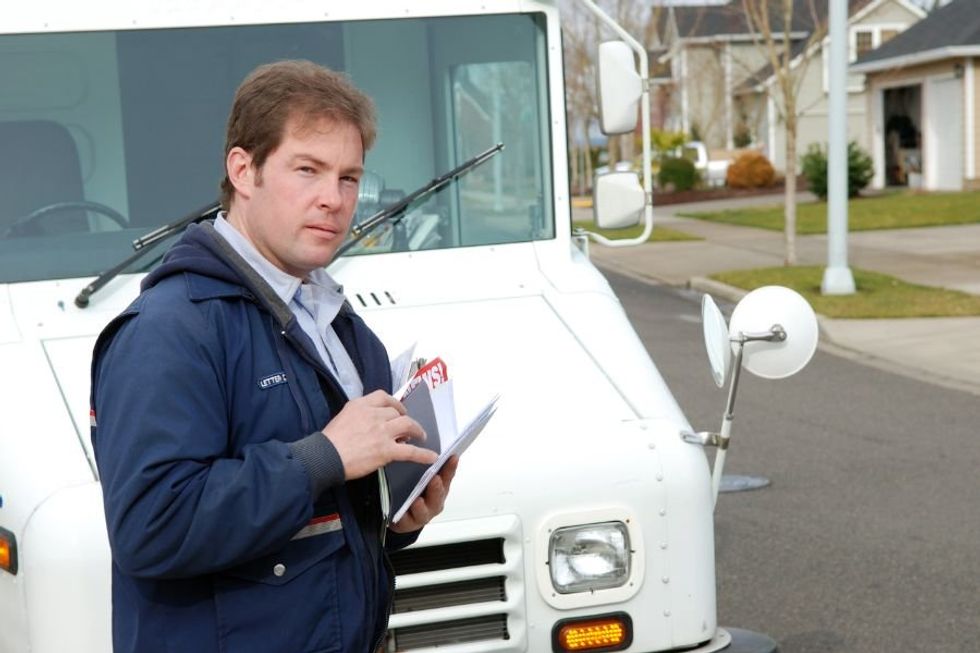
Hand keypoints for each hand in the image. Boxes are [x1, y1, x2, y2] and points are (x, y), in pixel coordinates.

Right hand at [322, 390, 437, 479]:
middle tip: (409, 428)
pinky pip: (410, 451)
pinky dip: (423, 454)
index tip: (398, 410)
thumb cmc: (329, 441)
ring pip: (408, 425)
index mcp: (361, 405)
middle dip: (405, 419)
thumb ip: (359, 415)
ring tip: (421, 436)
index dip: (395, 404)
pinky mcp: (386, 450)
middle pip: (397, 412)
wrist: (325, 456)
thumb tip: (373, 424)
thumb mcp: (343, 417)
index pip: (384, 397)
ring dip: (417, 430)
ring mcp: (381, 432)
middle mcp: (374, 415)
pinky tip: (432, 457)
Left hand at [390, 456, 457, 532]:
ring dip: (422, 505)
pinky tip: (404, 513)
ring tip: (418, 500)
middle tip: (435, 479)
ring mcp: (424, 513)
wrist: (401, 515)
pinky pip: (409, 520)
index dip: (450, 467)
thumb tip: (424, 446)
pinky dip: (407, 517)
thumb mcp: (420, 477)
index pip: (447, 475)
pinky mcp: (410, 523)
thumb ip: (424, 465)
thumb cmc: (414, 492)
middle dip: (437, 487)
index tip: (452, 457)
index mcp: (439, 487)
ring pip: (425, 511)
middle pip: (439, 495)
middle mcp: (435, 501)